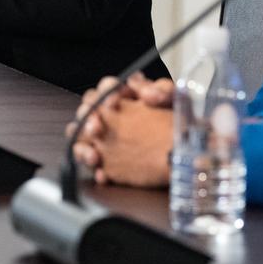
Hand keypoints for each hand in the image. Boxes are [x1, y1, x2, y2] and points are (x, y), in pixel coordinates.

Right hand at [68, 72, 174, 187]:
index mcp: (121, 96)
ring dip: (82, 148)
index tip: (114, 102)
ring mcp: (103, 138)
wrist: (182, 147)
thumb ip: (162, 90)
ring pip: (80, 139)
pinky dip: (95, 171)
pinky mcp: (106, 160)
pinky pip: (92, 165)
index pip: (106, 88)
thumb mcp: (173, 100)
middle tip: (96, 128)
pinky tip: (103, 175)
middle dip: (87, 119)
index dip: (106, 92)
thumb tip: (148, 95)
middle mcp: (107, 115)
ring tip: (94, 156)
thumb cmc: (174, 117)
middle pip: (86, 112)